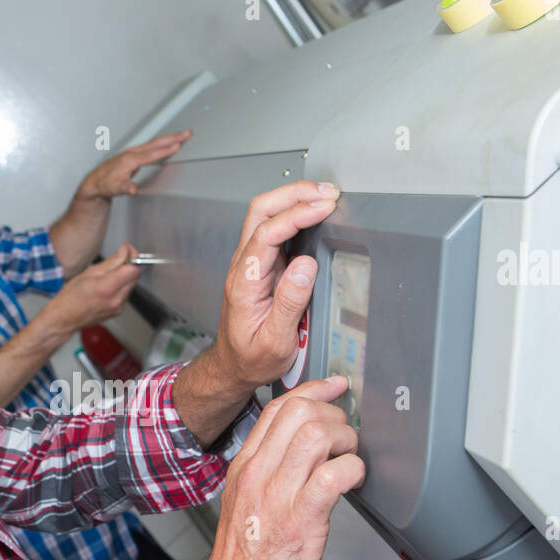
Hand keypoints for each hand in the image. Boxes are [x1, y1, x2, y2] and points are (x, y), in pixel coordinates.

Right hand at [43, 242, 141, 333]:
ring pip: (131, 284)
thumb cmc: (71, 296)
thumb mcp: (90, 272)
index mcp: (107, 287)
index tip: (126, 250)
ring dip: (124, 276)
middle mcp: (116, 299)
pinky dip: (120, 287)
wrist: (65, 318)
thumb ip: (112, 262)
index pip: (134, 269)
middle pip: (135, 276)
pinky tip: (107, 287)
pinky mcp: (118, 311)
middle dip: (129, 265)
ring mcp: (118, 307)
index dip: (132, 256)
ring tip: (107, 277)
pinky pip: (125, 294)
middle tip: (117, 260)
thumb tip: (126, 252)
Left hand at [77, 130, 192, 199]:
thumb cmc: (105, 184)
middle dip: (173, 137)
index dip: (165, 150)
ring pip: (155, 142)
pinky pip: (152, 145)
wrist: (96, 181)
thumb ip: (125, 188)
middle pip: (156, 143)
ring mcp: (134, 151)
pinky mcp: (135, 153)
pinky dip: (163, 142)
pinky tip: (169, 142)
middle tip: (187, 133)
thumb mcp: (115, 189)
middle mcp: (132, 152)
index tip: (178, 145)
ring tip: (183, 135)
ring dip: (170, 137)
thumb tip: (133, 190)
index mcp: (130, 160)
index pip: (152, 154)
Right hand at [174, 377, 363, 559]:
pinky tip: (353, 483)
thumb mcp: (245, 511)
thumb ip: (268, 481)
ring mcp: (276, 497)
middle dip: (334, 414)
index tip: (335, 388)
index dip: (313, 391)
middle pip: (298, 411)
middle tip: (347, 436)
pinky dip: (352, 471)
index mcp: (243, 470)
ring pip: (316, 435)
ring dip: (346, 441)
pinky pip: (332, 476)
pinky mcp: (300, 522)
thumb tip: (301, 460)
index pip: (276, 409)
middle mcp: (257, 476)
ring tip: (351, 460)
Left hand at [210, 180, 340, 391]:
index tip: (324, 207)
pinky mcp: (259, 265)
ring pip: (264, 215)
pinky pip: (273, 228)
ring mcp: (249, 263)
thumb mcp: (275, 341)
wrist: (233, 367)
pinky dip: (293, 213)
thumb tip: (306, 266)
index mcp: (244, 282)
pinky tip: (311, 213)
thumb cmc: (251, 358)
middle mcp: (242, 266)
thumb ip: (290, 303)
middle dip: (294, 194)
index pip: (267, 233)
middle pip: (260, 211)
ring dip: (293, 199)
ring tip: (324, 196)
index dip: (297, 214)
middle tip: (327, 192)